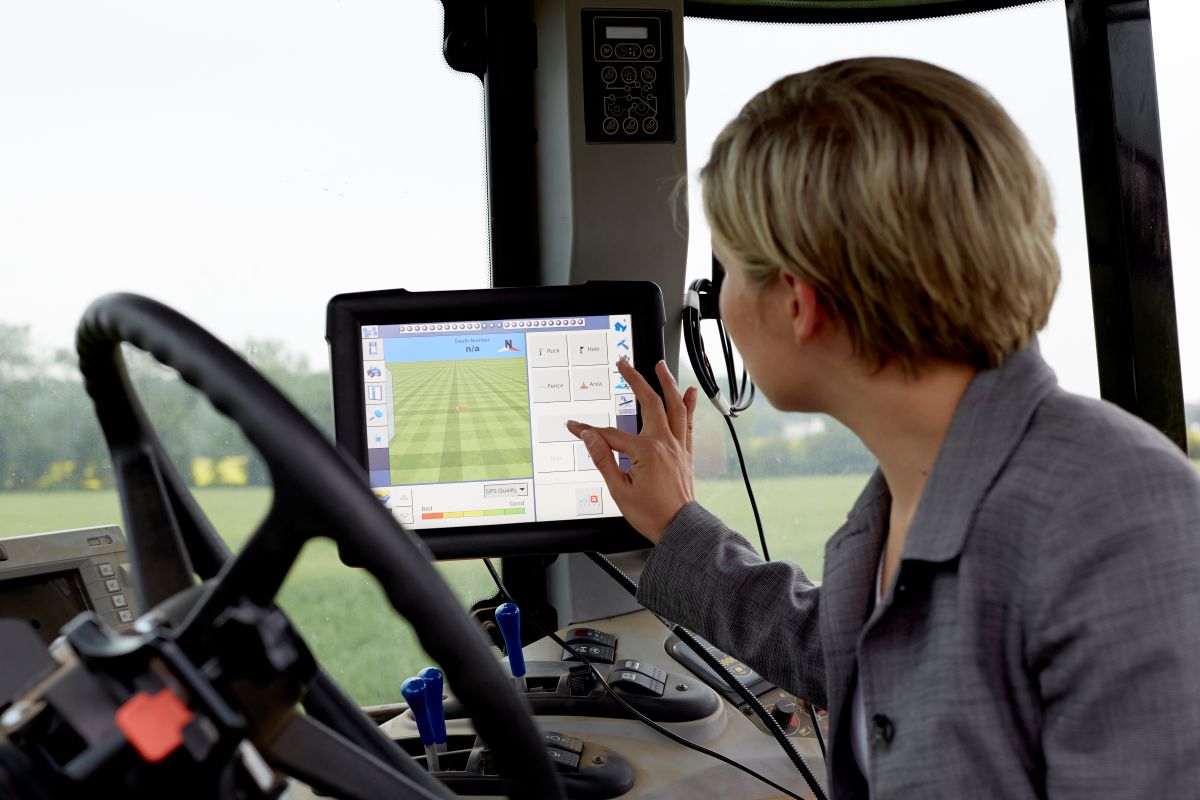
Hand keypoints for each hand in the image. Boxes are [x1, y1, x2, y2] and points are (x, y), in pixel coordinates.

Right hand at [567, 359, 697, 543]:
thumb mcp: (618, 490)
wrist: (678, 527)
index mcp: (646, 452)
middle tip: (623, 364)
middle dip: (634, 380)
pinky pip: (688, 422)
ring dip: (666, 383)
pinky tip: (689, 391)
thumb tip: (589, 437)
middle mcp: (664, 443)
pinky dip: (690, 405)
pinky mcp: (684, 451)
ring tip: (659, 366)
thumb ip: (603, 459)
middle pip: (649, 402)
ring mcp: (677, 445)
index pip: (610, 434)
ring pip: (674, 406)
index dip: (589, 430)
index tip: (574, 426)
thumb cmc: (651, 513)